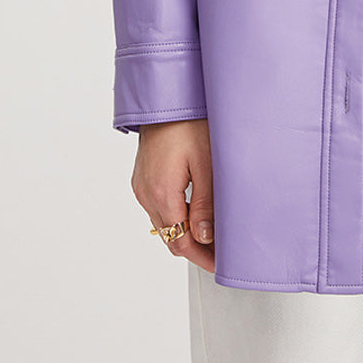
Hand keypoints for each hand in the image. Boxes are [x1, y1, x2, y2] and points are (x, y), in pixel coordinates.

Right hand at [132, 118, 215, 273]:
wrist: (166, 98)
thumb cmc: (188, 122)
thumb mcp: (207, 163)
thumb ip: (205, 204)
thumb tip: (206, 237)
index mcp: (162, 193)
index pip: (181, 242)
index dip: (202, 257)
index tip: (220, 264)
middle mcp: (146, 194)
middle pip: (171, 238)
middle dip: (196, 249)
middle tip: (221, 253)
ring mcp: (141, 186)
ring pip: (164, 224)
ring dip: (185, 233)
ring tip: (212, 234)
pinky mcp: (142, 178)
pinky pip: (158, 208)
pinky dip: (176, 216)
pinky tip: (195, 212)